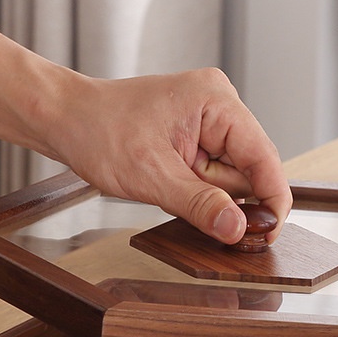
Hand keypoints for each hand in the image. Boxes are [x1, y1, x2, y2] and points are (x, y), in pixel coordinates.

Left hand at [49, 68, 292, 243]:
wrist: (65, 121)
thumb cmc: (99, 132)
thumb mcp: (152, 176)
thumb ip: (200, 205)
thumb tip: (238, 230)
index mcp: (216, 101)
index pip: (264, 157)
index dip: (272, 200)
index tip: (269, 235)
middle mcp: (219, 107)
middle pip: (249, 171)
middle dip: (226, 199)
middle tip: (189, 207)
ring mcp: (208, 122)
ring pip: (230, 178)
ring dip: (206, 196)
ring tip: (167, 187)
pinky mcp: (196, 138)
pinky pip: (212, 175)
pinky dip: (198, 192)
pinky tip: (173, 189)